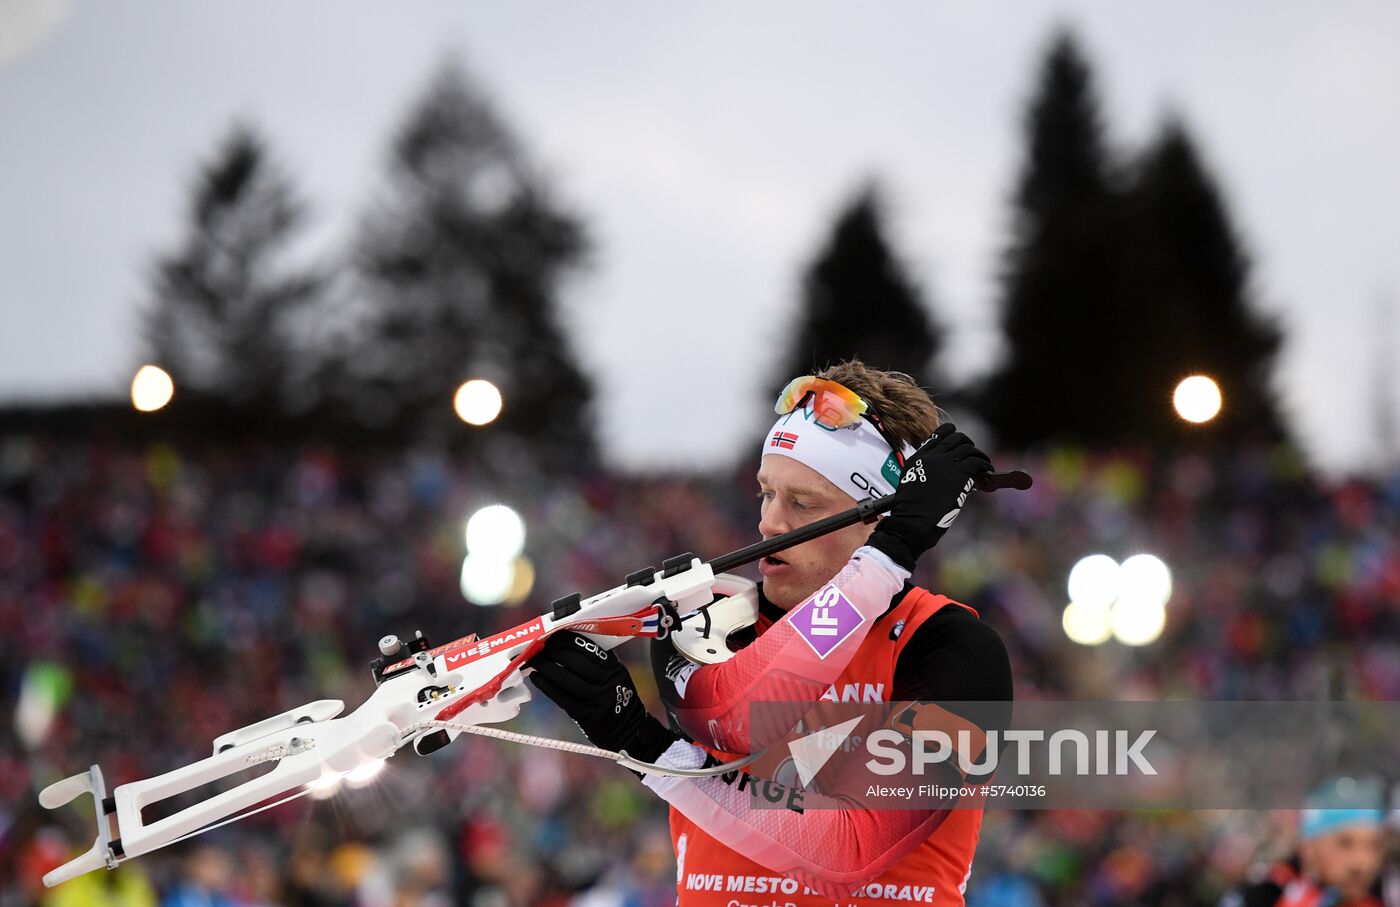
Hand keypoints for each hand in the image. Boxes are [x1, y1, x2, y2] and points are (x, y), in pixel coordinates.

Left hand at [527, 631, 676, 762]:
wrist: (630, 732)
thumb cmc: (617, 701)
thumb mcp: (618, 678)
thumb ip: (600, 663)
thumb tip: (570, 645)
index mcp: (615, 669)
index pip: (590, 649)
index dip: (569, 640)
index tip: (554, 634)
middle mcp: (608, 682)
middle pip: (576, 661)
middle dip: (554, 651)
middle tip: (538, 645)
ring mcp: (597, 700)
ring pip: (568, 679)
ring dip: (547, 667)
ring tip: (533, 660)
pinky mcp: (587, 715)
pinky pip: (563, 698)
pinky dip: (547, 686)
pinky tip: (536, 678)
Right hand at [867, 423, 992, 570]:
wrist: (912, 521)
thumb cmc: (910, 512)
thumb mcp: (910, 484)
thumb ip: (924, 473)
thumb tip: (943, 473)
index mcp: (917, 459)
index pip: (938, 435)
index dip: (951, 434)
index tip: (960, 442)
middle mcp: (931, 457)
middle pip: (955, 438)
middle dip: (967, 444)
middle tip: (973, 454)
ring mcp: (945, 463)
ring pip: (968, 448)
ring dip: (979, 455)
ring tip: (984, 464)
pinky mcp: (959, 473)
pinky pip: (977, 461)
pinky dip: (985, 464)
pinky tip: (988, 471)